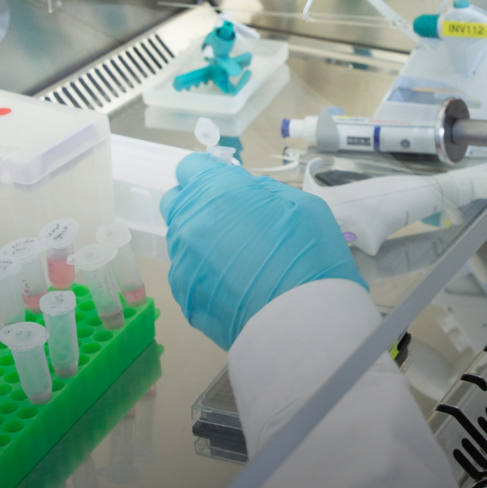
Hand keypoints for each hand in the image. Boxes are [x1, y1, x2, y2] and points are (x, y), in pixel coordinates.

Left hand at [161, 154, 365, 348]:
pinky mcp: (184, 297)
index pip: (189, 167)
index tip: (226, 185)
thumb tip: (245, 191)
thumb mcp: (301, 204)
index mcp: (216, 192)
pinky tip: (236, 287)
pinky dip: (206, 275)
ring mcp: (182, 262)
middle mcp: (189, 223)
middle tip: (232, 220)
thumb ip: (263, 191)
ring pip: (182, 240)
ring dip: (203, 241)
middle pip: (177, 202)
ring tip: (239, 260)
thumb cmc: (309, 254)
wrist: (303, 320)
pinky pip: (189, 274)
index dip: (208, 173)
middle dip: (198, 203)